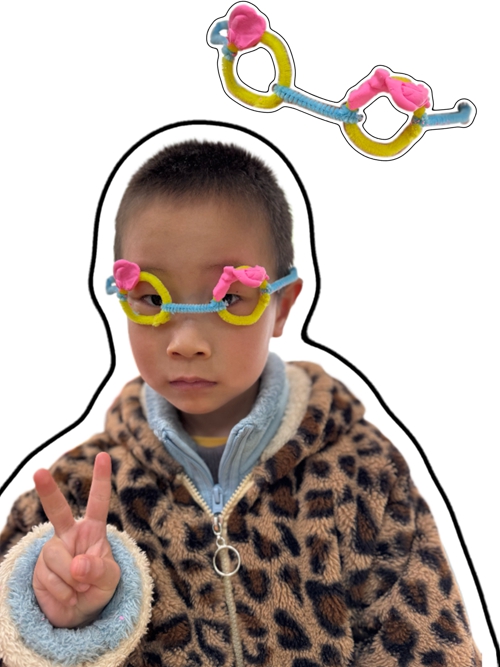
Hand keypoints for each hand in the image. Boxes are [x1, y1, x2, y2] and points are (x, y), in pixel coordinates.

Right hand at [32, 452, 120, 627]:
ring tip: (79, 589)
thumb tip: (77, 565)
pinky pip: (50, 578)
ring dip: (72, 580)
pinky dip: (63, 592)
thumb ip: (99, 569)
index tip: (104, 456)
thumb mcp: (110, 579)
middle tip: (38, 472)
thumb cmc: (99, 588)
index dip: (101, 479)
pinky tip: (68, 595)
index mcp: (93, 530)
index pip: (98, 502)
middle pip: (58, 510)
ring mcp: (53, 550)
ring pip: (58, 558)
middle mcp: (70, 534)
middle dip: (48, 490)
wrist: (78, 614)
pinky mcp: (39, 568)